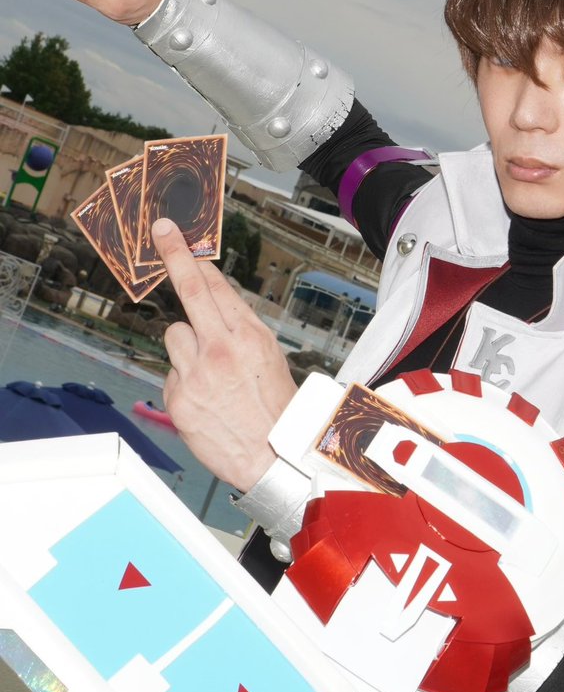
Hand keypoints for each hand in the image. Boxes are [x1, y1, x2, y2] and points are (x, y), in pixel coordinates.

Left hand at [153, 218, 297, 490]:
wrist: (273, 459)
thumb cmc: (275, 407)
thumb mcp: (269, 355)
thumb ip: (239, 326)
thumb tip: (212, 297)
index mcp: (249, 335)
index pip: (214, 285)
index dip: (192, 257)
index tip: (175, 235)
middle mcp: (221, 350)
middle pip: (189, 292)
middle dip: (174, 256)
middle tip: (162, 232)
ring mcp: (196, 375)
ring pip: (174, 335)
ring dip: (186, 345)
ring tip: (209, 372)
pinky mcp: (178, 399)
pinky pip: (171, 373)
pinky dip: (184, 381)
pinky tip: (205, 398)